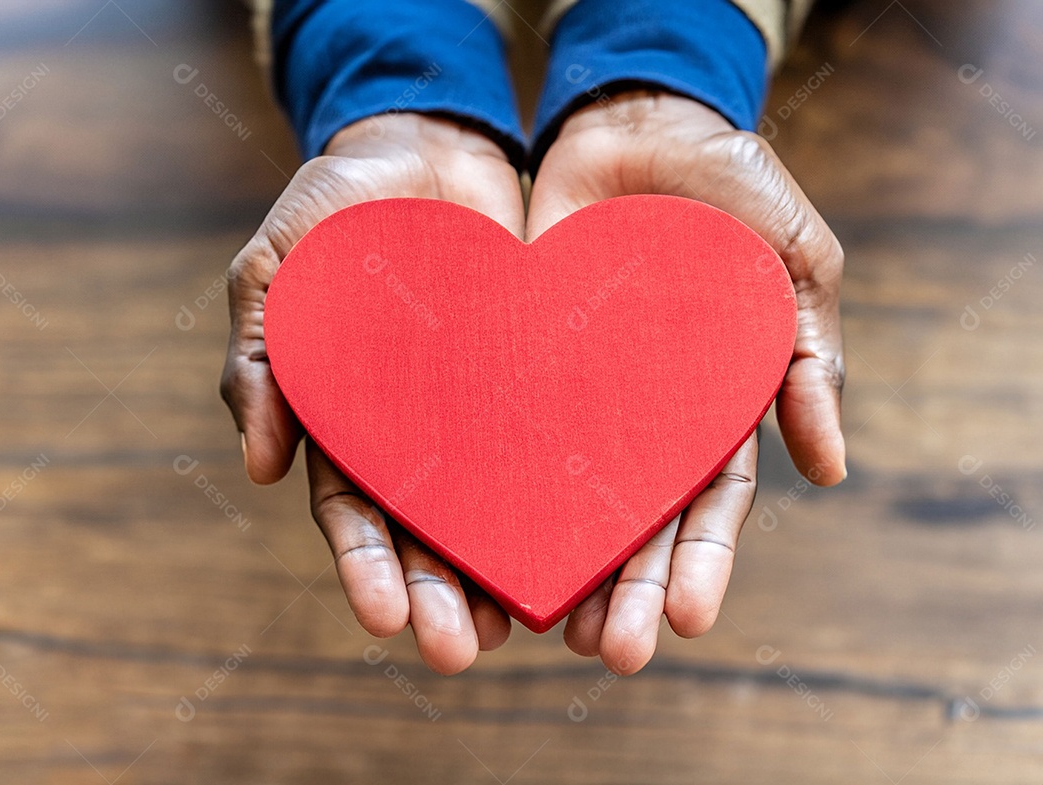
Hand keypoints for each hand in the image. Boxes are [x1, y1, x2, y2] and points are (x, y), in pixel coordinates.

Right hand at [221, 114, 523, 673]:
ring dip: (508, 569)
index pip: (354, 507)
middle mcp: (418, 430)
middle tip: (461, 651)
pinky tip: (593, 546)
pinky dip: (569, 497)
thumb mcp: (275, 263)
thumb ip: (258, 356)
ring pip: (497, 503)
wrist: (427, 143)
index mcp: (349, 419)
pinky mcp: (537, 378)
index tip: (386, 620)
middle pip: (428, 529)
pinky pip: (557, 443)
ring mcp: (481, 408)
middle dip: (440, 593)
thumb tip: (260, 467)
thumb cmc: (337, 202)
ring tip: (531, 628)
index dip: (366, 565)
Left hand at [527, 91, 845, 673]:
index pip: (707, 504)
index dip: (702, 562)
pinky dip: (482, 490)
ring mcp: (571, 397)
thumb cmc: (730, 191)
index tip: (690, 620)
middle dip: (627, 590)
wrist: (638, 122)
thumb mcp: (794, 264)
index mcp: (710, 411)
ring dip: (548, 565)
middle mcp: (637, 420)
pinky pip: (493, 433)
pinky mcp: (513, 364)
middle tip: (613, 653)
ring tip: (532, 628)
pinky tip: (466, 545)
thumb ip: (812, 360)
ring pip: (557, 495)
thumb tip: (831, 468)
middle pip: (632, 521)